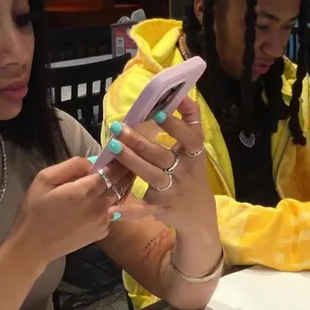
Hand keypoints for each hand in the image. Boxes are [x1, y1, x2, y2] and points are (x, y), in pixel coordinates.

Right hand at [6, 157, 119, 267]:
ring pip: (120, 198)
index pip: (113, 170)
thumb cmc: (35, 210)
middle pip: (120, 184)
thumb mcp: (45, 179)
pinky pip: (112, 213)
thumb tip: (91, 162)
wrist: (33, 246)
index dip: (119, 160)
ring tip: (119, 177)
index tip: (120, 152)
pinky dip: (112, 203)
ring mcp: (103, 221)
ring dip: (121, 186)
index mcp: (86, 190)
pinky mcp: (102, 232)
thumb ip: (71, 166)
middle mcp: (100, 206)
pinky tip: (104, 199)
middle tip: (125, 162)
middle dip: (124, 171)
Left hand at [101, 98, 217, 230]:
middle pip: (160, 155)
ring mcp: (171, 191)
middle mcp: (183, 172)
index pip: (189, 138)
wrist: (198, 214)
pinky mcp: (159, 208)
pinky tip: (111, 209)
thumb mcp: (197, 149)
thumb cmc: (192, 174)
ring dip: (131, 162)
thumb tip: (183, 95)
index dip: (175, 126)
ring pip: (150, 175)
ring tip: (112, 147)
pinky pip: (143, 209)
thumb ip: (191, 121)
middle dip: (138, 141)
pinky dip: (128, 211)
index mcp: (194, 155)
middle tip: (117, 127)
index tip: (157, 113)